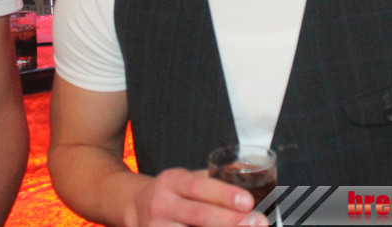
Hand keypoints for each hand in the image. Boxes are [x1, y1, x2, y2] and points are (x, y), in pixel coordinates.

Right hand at [132, 167, 267, 226]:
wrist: (132, 207)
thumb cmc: (169, 193)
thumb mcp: (184, 178)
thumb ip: (213, 177)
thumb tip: (248, 170)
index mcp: (171, 182)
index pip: (199, 186)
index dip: (224, 194)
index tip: (248, 201)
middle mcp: (162, 205)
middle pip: (199, 215)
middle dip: (231, 221)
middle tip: (259, 222)